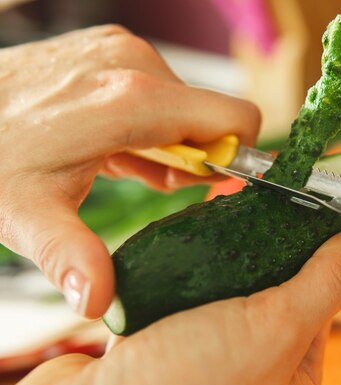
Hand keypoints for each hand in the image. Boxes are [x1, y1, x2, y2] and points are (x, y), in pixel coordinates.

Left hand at [0, 25, 260, 317]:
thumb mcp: (25, 214)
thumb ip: (70, 255)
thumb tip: (98, 299)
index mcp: (132, 102)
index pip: (236, 120)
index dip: (236, 158)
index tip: (209, 187)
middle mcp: (134, 65)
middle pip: (209, 118)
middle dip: (193, 158)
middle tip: (148, 183)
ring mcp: (121, 52)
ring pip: (183, 106)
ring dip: (167, 143)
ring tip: (123, 165)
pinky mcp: (110, 50)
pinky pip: (157, 91)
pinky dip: (148, 124)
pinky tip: (114, 147)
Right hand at [0, 222, 340, 384]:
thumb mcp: (276, 327)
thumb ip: (329, 282)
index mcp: (290, 382)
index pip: (319, 305)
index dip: (317, 256)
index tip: (311, 211)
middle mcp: (251, 376)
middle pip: (271, 293)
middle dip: (265, 249)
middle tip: (259, 204)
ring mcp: (205, 361)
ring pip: (226, 292)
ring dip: (224, 256)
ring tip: (221, 214)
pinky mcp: (162, 346)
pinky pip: (185, 296)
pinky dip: (186, 269)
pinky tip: (183, 242)